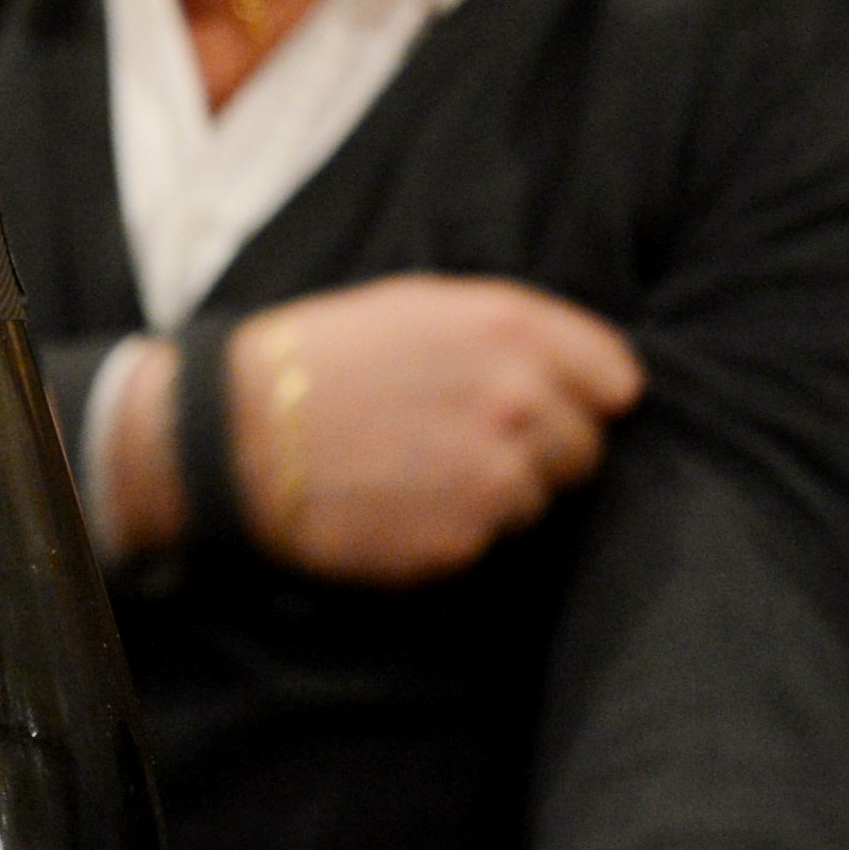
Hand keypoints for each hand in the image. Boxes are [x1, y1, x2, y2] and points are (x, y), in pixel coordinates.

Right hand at [113, 277, 640, 585]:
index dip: (589, 395)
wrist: (234, 434)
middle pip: (585, 449)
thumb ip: (514, 331)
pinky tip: (400, 503)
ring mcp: (494, 478)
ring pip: (540, 501)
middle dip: (544, 449)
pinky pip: (488, 542)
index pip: (614, 379)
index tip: (560, 405)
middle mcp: (518, 402)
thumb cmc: (321, 357)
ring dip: (497, 493)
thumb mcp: (418, 306)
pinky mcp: (461, 542)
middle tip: (468, 442)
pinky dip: (455, 530)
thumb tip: (599, 378)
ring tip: (423, 471)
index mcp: (511, 330)